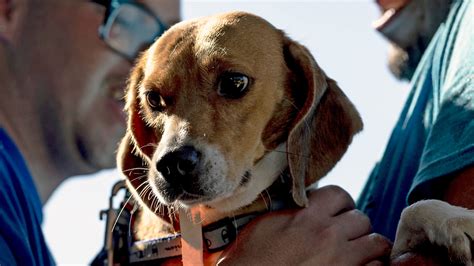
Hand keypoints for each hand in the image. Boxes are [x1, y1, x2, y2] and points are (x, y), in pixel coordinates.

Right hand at [218, 185, 390, 264]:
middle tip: (343, 236)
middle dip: (354, 226)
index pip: (339, 194)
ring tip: (356, 253)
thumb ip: (291, 211)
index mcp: (307, 217)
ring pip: (377, 243)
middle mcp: (329, 235)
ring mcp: (342, 260)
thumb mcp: (266, 224)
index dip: (339, 203)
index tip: (334, 212)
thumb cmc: (250, 259)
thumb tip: (304, 205)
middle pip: (361, 218)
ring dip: (368, 246)